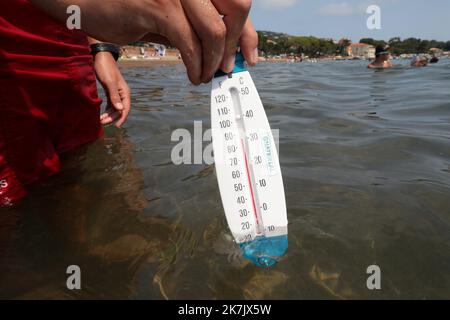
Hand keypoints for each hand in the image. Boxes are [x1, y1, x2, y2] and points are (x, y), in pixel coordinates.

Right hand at [29, 0, 258, 83]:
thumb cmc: (126, 6)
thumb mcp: (167, 12)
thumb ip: (192, 24)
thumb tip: (220, 50)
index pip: (237, 2)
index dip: (248, 32)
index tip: (250, 56)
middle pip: (237, 8)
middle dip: (234, 46)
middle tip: (224, 69)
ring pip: (214, 30)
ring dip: (213, 61)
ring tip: (205, 76)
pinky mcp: (159, 6)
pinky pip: (189, 42)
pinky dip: (196, 65)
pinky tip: (194, 76)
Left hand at [94, 52, 130, 127]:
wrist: (100, 57)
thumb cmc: (105, 68)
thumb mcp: (109, 82)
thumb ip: (114, 96)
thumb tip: (120, 110)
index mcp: (125, 92)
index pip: (125, 108)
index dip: (121, 118)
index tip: (116, 126)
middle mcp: (122, 94)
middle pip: (119, 109)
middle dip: (112, 117)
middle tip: (102, 123)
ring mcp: (116, 93)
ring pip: (114, 107)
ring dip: (108, 114)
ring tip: (100, 120)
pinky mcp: (110, 91)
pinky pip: (110, 104)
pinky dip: (106, 109)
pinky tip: (101, 113)